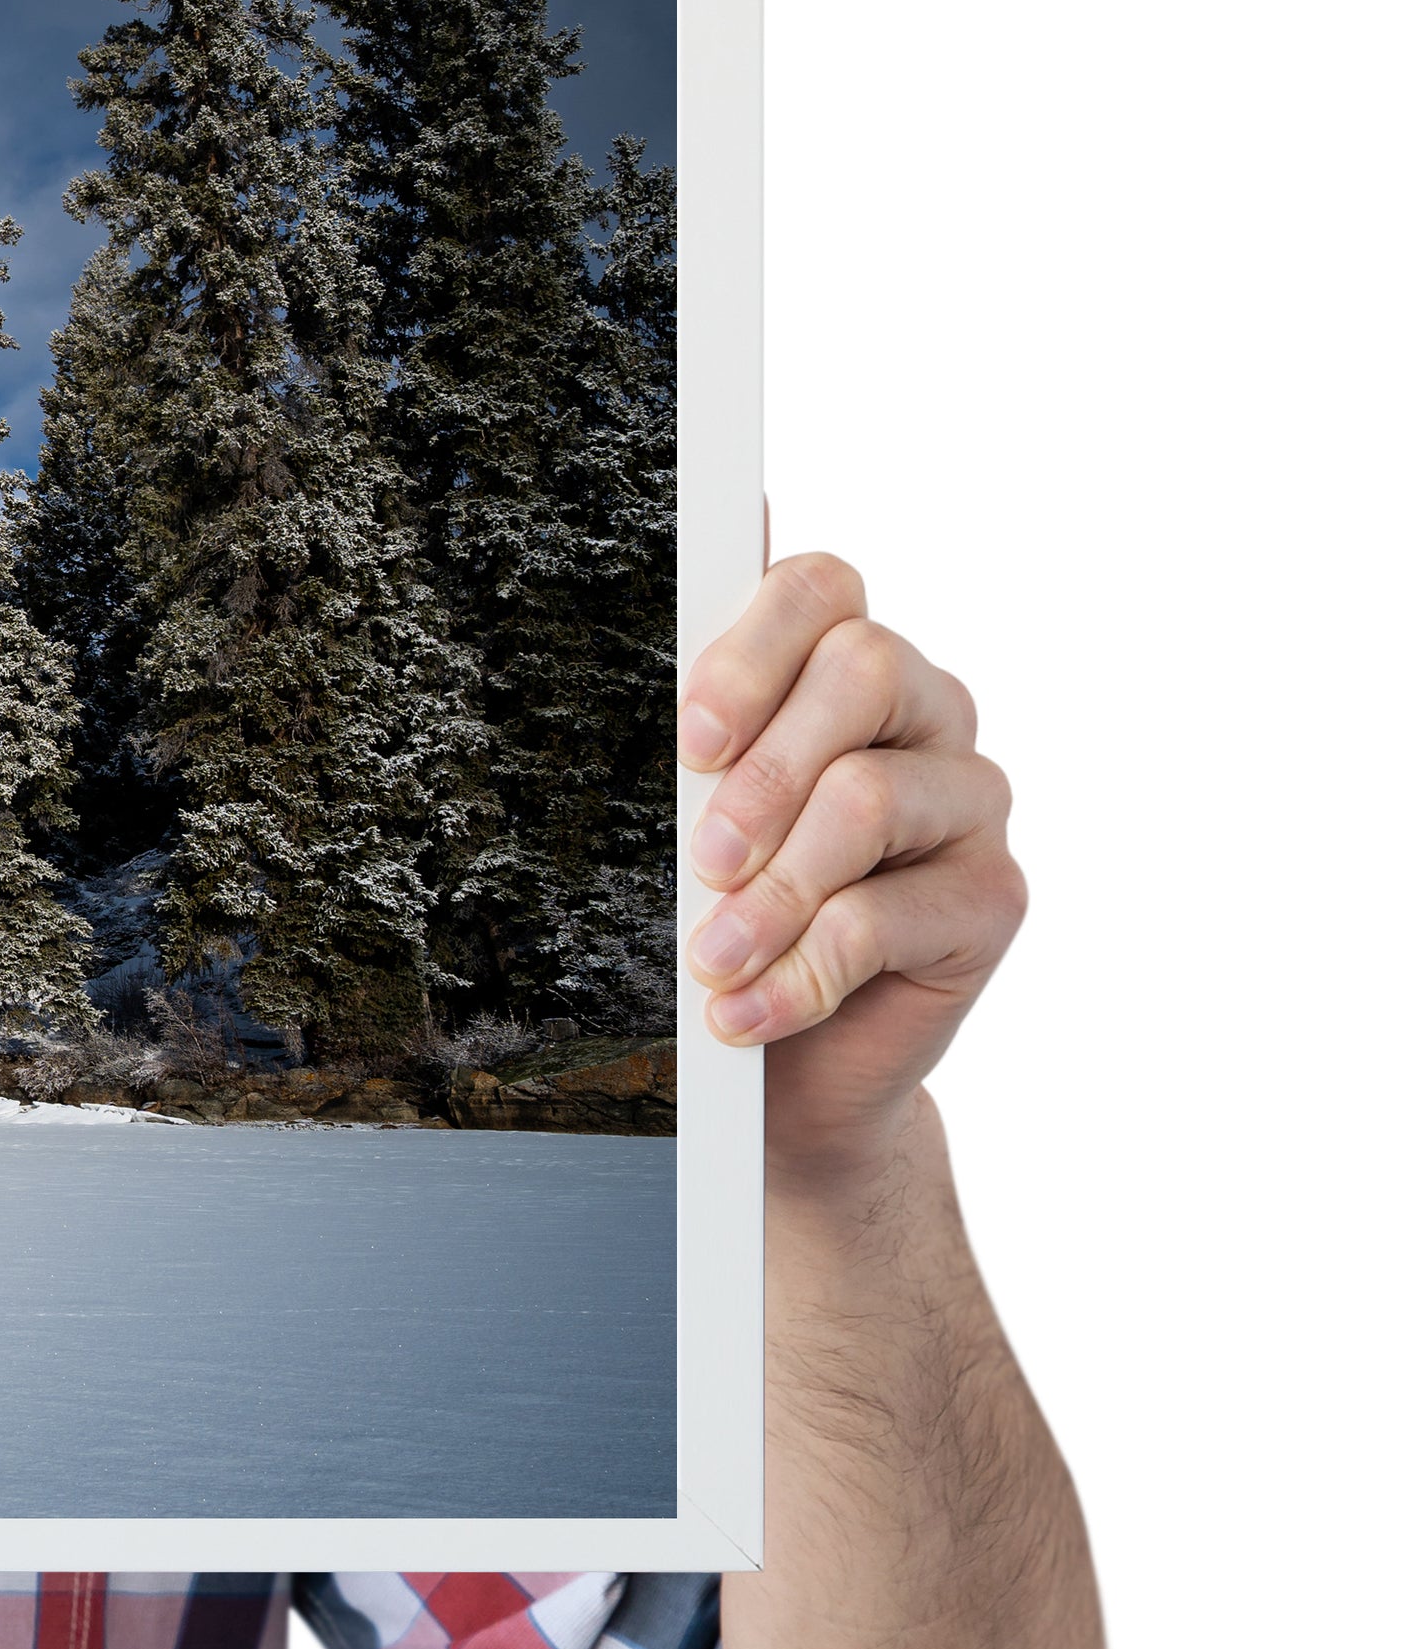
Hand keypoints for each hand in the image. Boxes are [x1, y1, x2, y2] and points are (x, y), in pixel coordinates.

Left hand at [679, 551, 1023, 1182]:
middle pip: (863, 669)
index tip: (691, 741)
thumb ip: (691, 751)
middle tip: (701, 859)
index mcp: (839, 662)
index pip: (818, 588)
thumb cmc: (721, 913)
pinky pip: (888, 916)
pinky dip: (801, 972)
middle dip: (764, 772)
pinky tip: (746, 1010)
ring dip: (773, 890)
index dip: (750, 651)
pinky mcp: (994, 895)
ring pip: (870, 796)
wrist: (786, 1060)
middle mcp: (921, 711)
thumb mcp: (685, 824)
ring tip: (711, 960)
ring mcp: (967, 798)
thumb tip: (654, 689)